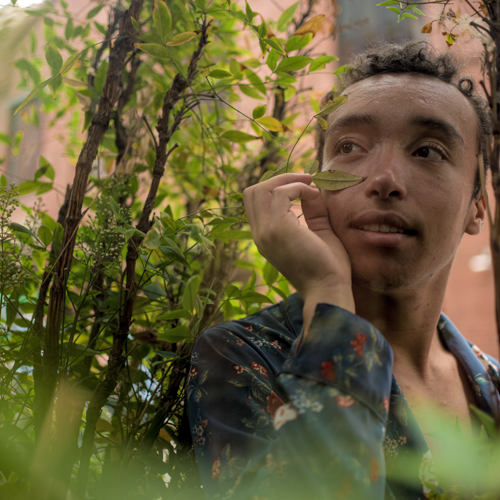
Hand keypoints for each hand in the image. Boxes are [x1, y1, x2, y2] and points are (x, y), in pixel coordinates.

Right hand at [243, 173, 354, 326]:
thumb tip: (312, 187)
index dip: (277, 187)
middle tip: (305, 181)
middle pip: (252, 191)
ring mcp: (265, 232)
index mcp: (265, 237)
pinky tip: (314, 196)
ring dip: (288, 181)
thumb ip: (312, 210)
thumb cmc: (328, 267)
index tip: (304, 186)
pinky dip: (298, 188)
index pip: (255, 202)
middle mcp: (260, 234)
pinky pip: (280, 194)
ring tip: (311, 185)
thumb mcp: (319, 231)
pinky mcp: (277, 229)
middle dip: (278, 179)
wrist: (329, 290)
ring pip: (261, 189)